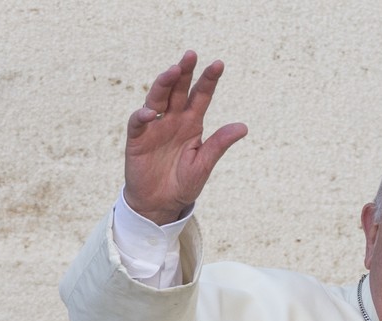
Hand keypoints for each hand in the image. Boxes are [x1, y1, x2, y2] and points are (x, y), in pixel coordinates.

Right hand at [123, 50, 247, 224]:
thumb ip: (219, 144)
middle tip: (191, 55)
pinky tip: (151, 113)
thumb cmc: (183, 183)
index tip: (218, 64)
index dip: (209, 80)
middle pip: (178, 90)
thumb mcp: (204, 164)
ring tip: (173, 71)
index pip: (201, 96)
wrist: (160, 204)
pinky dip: (142, 116)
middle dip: (184, 72)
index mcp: (192, 123)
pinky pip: (138, 123)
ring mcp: (154, 127)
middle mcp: (173, 120)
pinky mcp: (137, 139)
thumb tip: (243, 127)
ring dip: (164, 84)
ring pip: (157, 98)